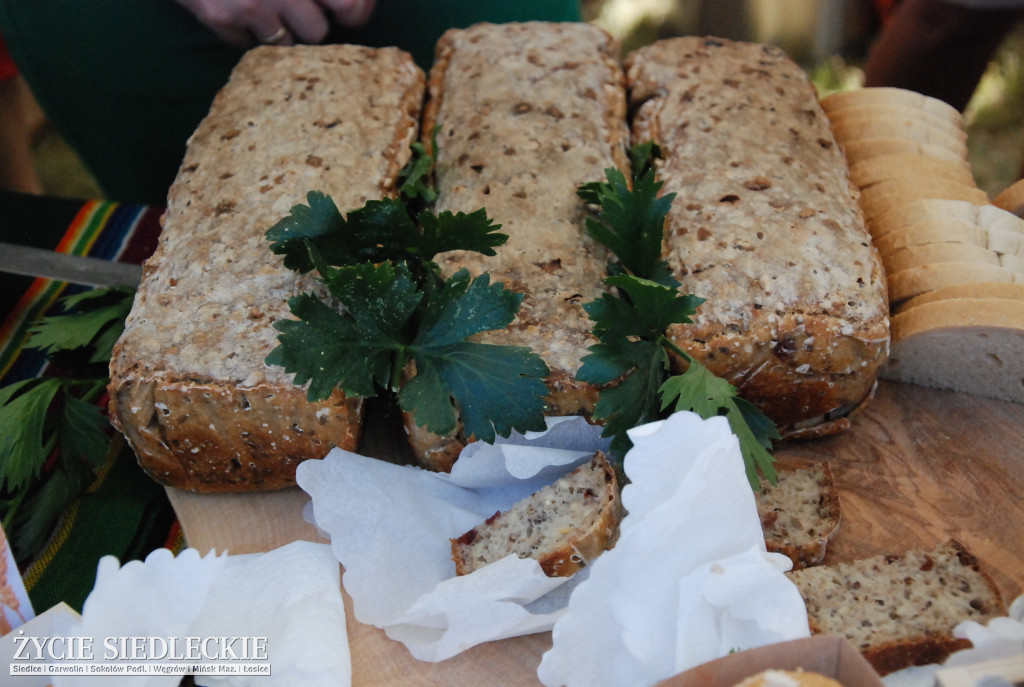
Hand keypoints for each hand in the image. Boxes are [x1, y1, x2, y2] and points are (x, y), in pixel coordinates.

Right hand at [176, 0, 376, 49]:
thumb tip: (355, 8)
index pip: (351, 7)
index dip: (353, 12)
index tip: (343, 9)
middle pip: (318, 33)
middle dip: (308, 22)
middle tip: (292, 4)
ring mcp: (251, 5)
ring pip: (285, 45)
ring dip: (278, 31)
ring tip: (263, 4)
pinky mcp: (219, 17)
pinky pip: (245, 45)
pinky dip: (243, 32)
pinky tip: (233, 6)